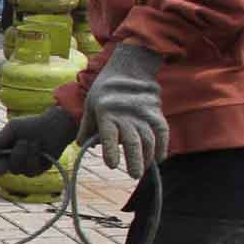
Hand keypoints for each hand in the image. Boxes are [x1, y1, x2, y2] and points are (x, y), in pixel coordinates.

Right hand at [0, 105, 76, 177]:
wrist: (55, 126)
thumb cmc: (32, 125)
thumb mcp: (12, 129)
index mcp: (1, 149)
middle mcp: (9, 160)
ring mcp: (22, 167)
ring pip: (14, 169)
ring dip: (21, 154)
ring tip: (29, 141)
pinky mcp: (35, 171)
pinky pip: (28, 171)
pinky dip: (33, 157)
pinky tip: (38, 148)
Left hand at [81, 44, 168, 179]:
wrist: (129, 68)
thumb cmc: (104, 90)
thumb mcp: (89, 105)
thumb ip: (87, 126)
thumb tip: (81, 145)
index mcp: (106, 113)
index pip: (108, 135)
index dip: (110, 151)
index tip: (112, 165)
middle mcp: (125, 114)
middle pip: (132, 140)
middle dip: (134, 159)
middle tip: (134, 175)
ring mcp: (142, 113)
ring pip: (148, 138)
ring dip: (147, 156)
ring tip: (143, 169)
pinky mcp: (155, 112)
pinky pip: (161, 131)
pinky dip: (162, 145)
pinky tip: (159, 158)